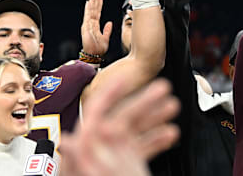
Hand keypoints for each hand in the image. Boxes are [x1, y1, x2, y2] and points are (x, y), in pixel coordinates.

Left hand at [60, 75, 179, 175]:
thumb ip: (84, 161)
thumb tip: (68, 141)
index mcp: (87, 149)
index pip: (95, 112)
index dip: (111, 92)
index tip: (128, 77)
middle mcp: (98, 150)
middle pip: (122, 117)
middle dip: (144, 102)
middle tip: (165, 90)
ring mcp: (112, 157)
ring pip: (135, 130)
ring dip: (155, 117)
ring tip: (174, 108)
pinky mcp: (125, 165)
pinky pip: (141, 147)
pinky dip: (156, 139)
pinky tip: (171, 134)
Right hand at [80, 0, 111, 55]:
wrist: (94, 54)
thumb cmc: (98, 48)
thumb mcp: (106, 38)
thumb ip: (107, 30)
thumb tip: (110, 23)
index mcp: (95, 26)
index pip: (98, 13)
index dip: (99, 5)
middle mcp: (91, 24)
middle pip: (94, 10)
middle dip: (95, 0)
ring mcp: (88, 24)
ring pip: (91, 10)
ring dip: (92, 2)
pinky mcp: (86, 26)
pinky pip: (88, 16)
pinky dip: (88, 9)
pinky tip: (89, 3)